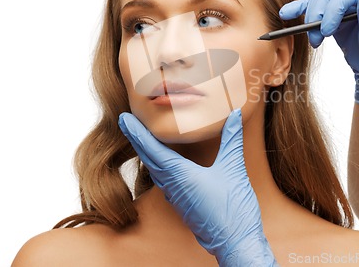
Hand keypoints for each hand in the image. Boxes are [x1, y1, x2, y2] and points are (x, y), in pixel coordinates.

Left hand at [118, 109, 277, 265]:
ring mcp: (176, 197)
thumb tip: (234, 114)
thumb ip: (232, 139)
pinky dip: (158, 165)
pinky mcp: (183, 204)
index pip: (152, 149)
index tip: (123, 118)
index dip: (137, 132)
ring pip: (154, 170)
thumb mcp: (233, 169)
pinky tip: (164, 162)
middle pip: (148, 158)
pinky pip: (163, 181)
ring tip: (141, 137)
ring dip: (146, 152)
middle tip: (126, 122)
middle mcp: (172, 186)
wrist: (235, 243)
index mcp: (180, 175)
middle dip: (136, 138)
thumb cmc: (232, 210)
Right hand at [280, 0, 358, 110]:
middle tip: (317, 36)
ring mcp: (344, 5)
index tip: (326, 30)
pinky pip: (313, 9)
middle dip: (319, 13)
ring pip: (319, 0)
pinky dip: (299, 10)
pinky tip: (286, 13)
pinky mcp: (332, 16)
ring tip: (314, 41)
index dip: (334, 9)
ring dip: (310, 18)